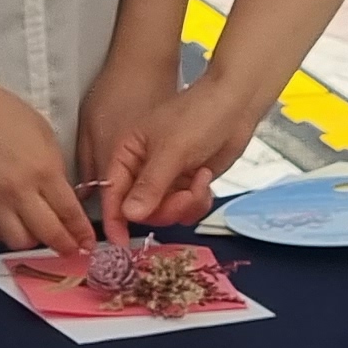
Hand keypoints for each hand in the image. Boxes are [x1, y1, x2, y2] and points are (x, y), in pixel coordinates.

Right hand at [0, 73, 100, 259]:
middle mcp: (19, 190)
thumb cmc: (1, 113)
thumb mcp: (44, 134)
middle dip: (65, 245)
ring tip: (35, 233)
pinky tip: (6, 227)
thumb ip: (55, 168)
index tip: (86, 241)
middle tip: (69, 248)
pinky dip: (0, 236)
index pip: (69, 213)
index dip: (81, 233)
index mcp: (43, 170)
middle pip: (49, 234)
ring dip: (31, 241)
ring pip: (18, 242)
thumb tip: (64, 196)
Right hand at [107, 69, 267, 236]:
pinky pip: (185, 209)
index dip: (114, 218)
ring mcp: (166, 177)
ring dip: (185, 204)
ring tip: (198, 181)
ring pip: (165, 212)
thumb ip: (149, 185)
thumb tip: (129, 215)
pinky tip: (204, 180)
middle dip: (164, 209)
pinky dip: (197, 201)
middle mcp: (142, 168)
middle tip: (183, 195)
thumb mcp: (171, 151)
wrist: (235, 105)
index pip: (112, 192)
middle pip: (141, 210)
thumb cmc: (199, 115)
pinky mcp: (186, 183)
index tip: (120, 242)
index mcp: (127, 153)